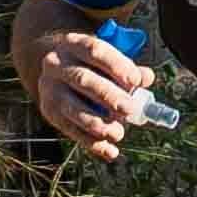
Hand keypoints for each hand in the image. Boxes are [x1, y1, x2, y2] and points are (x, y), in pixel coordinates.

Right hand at [18, 15, 150, 157]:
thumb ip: (127, 67)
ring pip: (72, 108)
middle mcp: (57, 64)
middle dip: (108, 96)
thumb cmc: (90, 63)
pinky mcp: (50, 111)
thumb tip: (147, 78)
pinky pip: (71, 129)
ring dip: (97, 123)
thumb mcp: (105, 58)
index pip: (95, 51)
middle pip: (84, 80)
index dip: (117, 65)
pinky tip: (110, 152)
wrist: (55, 70)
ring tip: (119, 133)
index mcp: (73, 44)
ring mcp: (50, 89)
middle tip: (130, 109)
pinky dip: (91, 143)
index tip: (136, 81)